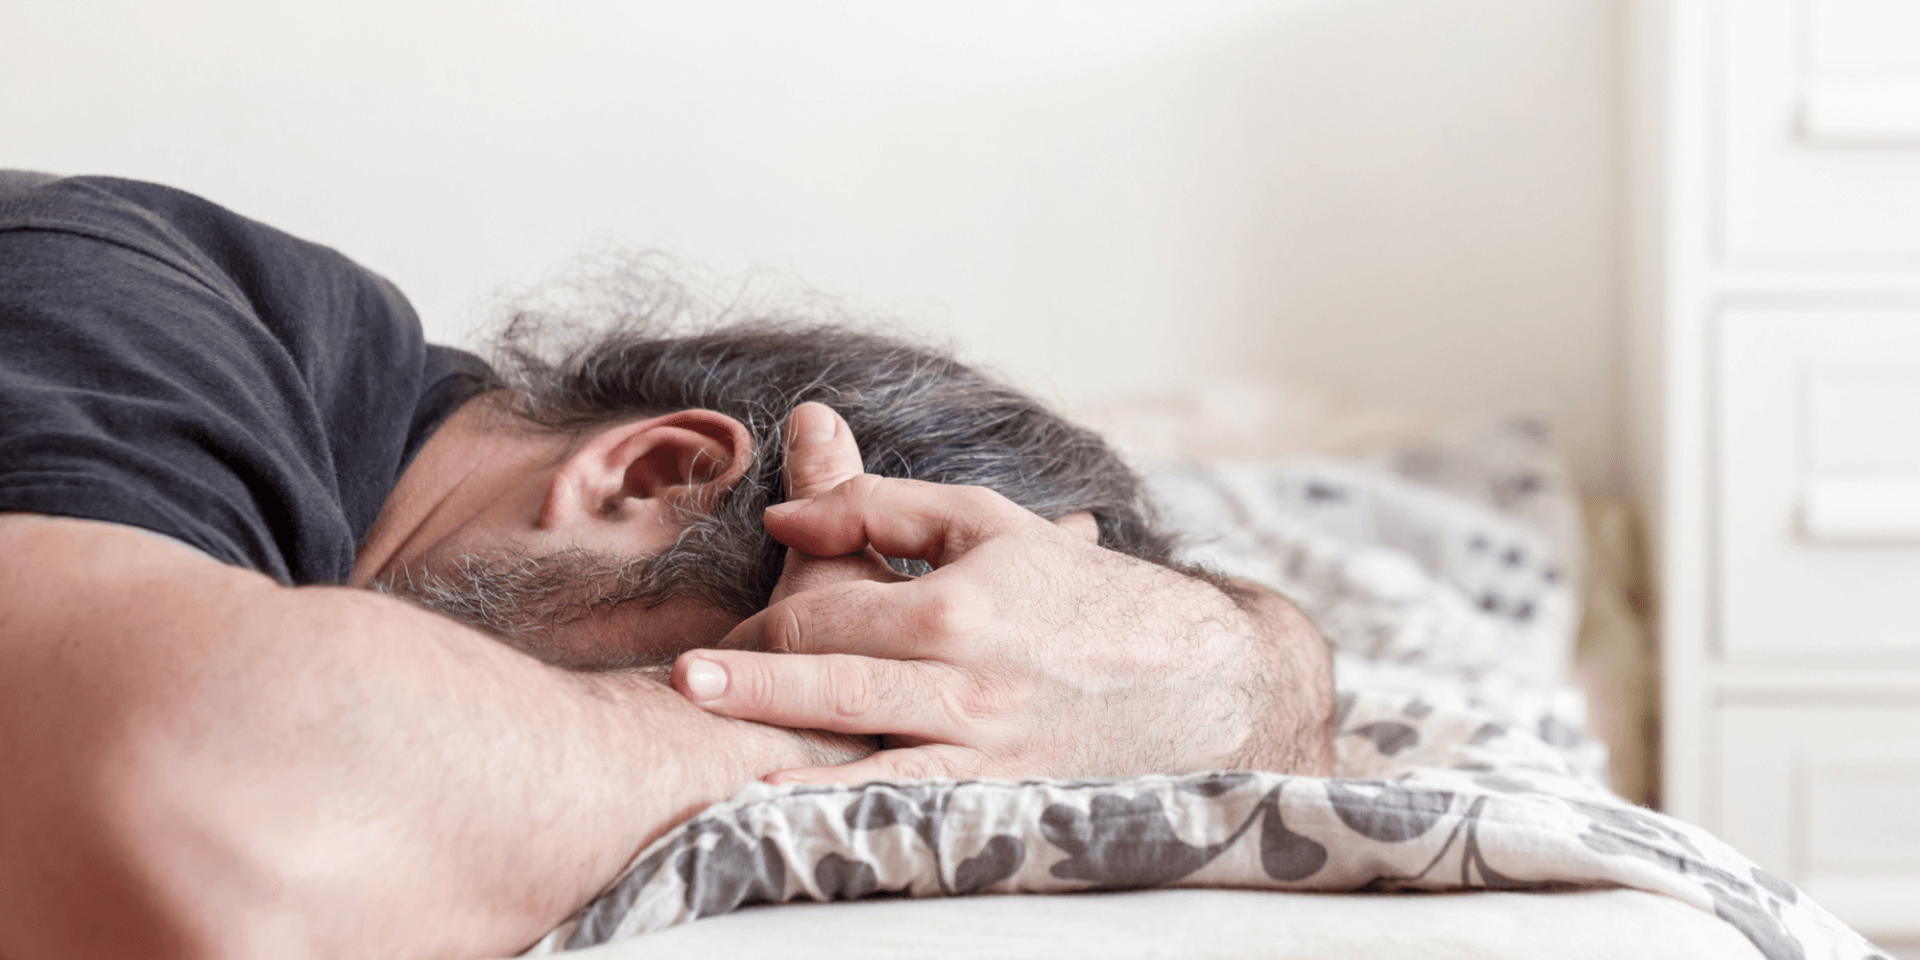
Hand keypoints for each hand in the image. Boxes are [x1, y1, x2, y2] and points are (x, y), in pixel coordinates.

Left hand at [670, 404, 1333, 782]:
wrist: (1201, 679)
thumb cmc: (1081, 594)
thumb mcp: (990, 525)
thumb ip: (882, 509)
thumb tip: (784, 513)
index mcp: (962, 604)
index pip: (831, 611)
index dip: (767, 619)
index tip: (725, 631)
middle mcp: (971, 682)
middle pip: (838, 680)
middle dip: (754, 681)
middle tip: (682, 679)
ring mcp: (987, 751)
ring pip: (870, 756)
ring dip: (791, 759)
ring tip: (721, 772)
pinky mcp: (1004, 802)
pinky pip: (916, 813)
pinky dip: (857, 819)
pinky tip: (801, 828)